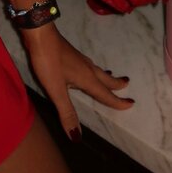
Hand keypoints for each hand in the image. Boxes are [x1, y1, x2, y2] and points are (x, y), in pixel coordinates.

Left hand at [20, 25, 132, 140]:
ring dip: (106, 76)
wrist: (40, 35)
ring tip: (111, 76)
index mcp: (87, 79)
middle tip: (127, 84)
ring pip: (98, 70)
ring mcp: (79, 60)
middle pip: (105, 78)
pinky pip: (89, 66)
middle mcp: (87, 69)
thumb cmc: (49, 63)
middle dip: (116, 83)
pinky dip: (95, 71)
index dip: (117, 101)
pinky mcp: (71, 54)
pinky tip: (87, 69)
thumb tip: (77, 137)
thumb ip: (66, 112)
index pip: (104, 94)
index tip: (131, 103)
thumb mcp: (56, 91)